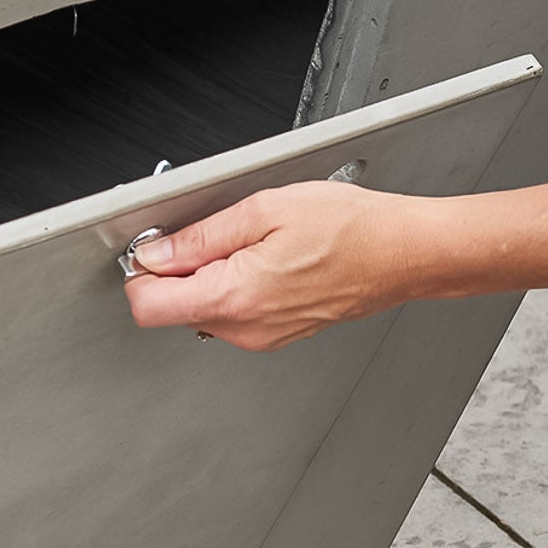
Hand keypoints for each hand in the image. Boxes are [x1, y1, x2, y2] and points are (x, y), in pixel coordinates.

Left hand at [123, 180, 433, 350]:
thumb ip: (199, 237)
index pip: (148, 306)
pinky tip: (269, 261)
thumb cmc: (351, 228)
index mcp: (235, 296)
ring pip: (204, 311)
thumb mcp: (264, 210)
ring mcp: (262, 337)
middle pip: (174, 309)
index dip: (143, 274)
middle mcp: (245, 328)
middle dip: (179, 272)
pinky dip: (237, 288)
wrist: (404, 253)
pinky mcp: (276, 336)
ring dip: (211, 278)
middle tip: (218, 235)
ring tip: (255, 244)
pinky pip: (235, 315)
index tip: (155, 249)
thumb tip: (156, 254)